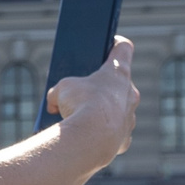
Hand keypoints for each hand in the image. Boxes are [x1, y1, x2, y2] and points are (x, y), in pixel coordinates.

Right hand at [49, 35, 138, 165]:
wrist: (91, 139)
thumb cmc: (80, 105)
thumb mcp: (61, 90)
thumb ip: (59, 92)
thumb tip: (54, 103)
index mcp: (118, 72)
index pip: (123, 48)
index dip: (115, 44)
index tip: (108, 44)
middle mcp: (129, 93)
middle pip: (119, 84)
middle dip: (103, 87)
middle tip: (84, 92)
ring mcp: (130, 117)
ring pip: (119, 111)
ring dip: (105, 113)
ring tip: (82, 120)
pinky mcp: (124, 139)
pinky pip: (116, 135)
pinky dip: (103, 136)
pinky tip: (90, 139)